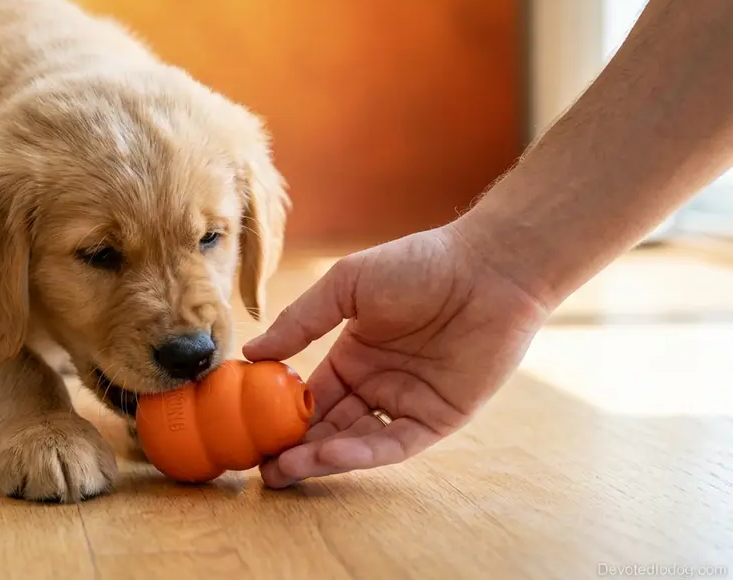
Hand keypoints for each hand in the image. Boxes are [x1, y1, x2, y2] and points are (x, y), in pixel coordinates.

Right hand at [243, 224, 549, 487]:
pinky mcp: (438, 418)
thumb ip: (300, 321)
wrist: (487, 268)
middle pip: (328, 427)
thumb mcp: (346, 286)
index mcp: (353, 355)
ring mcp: (407, 403)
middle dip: (294, 450)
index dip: (280, 415)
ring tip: (282, 471)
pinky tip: (328, 454)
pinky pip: (394, 444)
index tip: (249, 431)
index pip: (310, 396)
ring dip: (320, 459)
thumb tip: (250, 353)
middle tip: (258, 469)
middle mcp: (378, 384)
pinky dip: (360, 453)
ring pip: (355, 442)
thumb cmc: (419, 265)